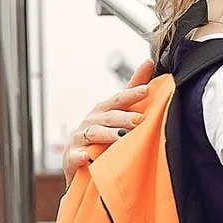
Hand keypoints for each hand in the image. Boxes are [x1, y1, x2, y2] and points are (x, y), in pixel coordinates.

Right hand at [65, 60, 154, 177]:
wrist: (78, 160)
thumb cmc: (102, 132)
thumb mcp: (117, 111)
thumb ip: (132, 89)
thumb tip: (149, 62)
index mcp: (104, 110)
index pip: (119, 99)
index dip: (131, 94)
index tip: (146, 90)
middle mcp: (91, 120)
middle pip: (108, 117)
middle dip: (123, 117)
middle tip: (139, 119)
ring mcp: (80, 138)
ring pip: (94, 134)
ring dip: (107, 135)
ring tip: (121, 138)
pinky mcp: (72, 156)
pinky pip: (76, 156)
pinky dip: (80, 156)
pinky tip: (86, 157)